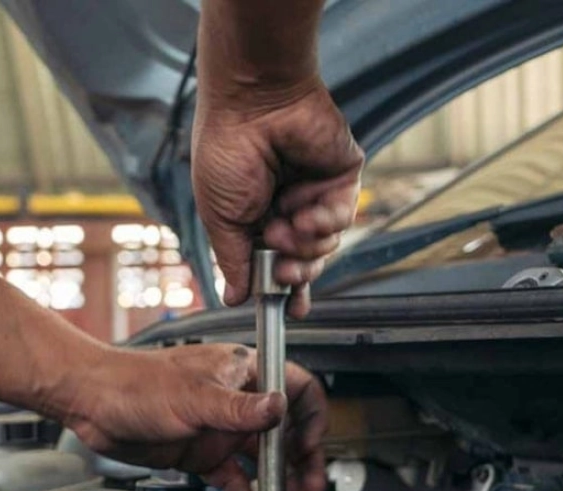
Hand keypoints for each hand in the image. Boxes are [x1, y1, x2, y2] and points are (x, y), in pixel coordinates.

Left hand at [67, 344, 327, 490]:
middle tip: (309, 488)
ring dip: (279, 483)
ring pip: (262, 459)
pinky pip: (233, 479)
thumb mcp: (193, 397)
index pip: (296, 388)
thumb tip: (280, 408)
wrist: (93, 403)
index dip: (311, 417)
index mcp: (242, 372)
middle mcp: (237, 400)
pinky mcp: (202, 453)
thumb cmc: (135, 383)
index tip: (309, 445)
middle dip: (301, 461)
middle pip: (285, 431)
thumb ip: (239, 408)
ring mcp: (220, 428)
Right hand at [192, 78, 363, 317]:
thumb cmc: (225, 153)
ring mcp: (316, 193)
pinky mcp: (342, 176)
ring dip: (305, 243)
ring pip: (326, 245)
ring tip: (283, 223)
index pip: (275, 264)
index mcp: (255, 219)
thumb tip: (233, 298)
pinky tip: (303, 208)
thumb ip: (233, 261)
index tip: (289, 312)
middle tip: (282, 271)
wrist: (252, 104)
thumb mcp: (220, 218)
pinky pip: (342, 216)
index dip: (284, 291)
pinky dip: (324, 219)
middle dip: (296, 274)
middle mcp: (288, 209)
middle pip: (306, 262)